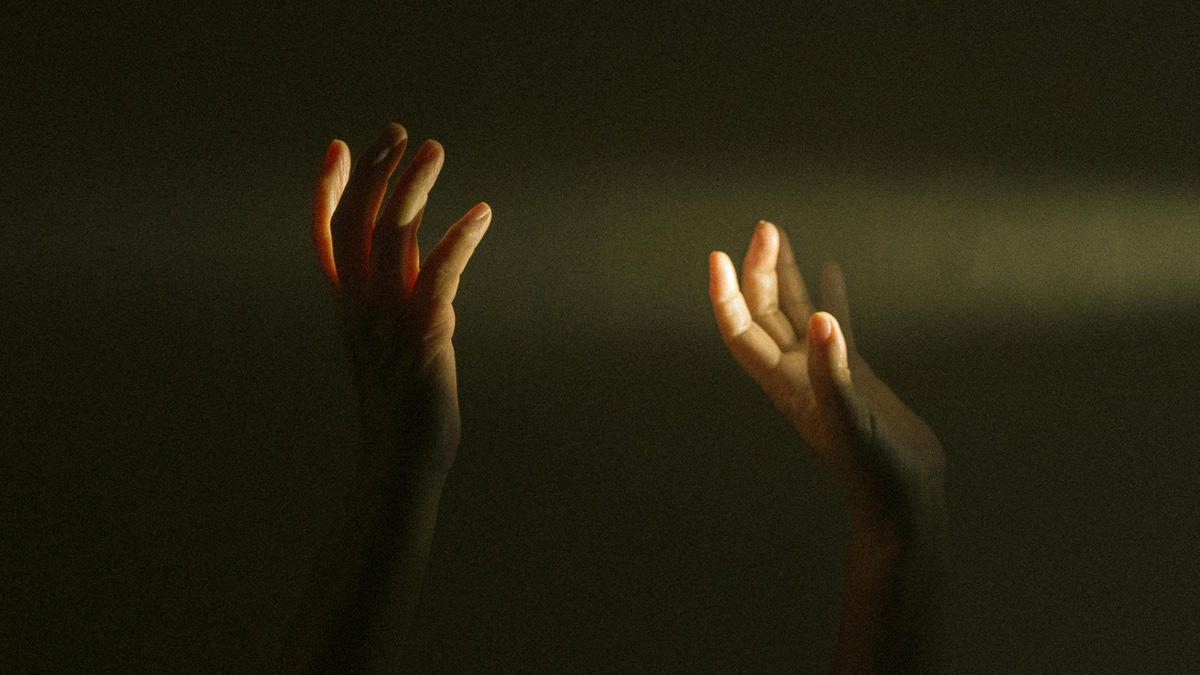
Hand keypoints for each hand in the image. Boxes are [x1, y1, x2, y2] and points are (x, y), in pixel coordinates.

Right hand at [312, 123, 491, 474]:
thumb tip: (432, 266)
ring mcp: (388, 322)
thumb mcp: (396, 343)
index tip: (338, 145)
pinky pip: (439, 276)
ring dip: (413, 188)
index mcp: (349, 308)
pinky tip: (481, 213)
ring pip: (392, 237)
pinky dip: (459, 240)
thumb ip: (407, 299)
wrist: (401, 463)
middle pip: (356, 222)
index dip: (327, 189)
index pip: (326, 236)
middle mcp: (360, 308)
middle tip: (399, 131)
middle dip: (375, 170)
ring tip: (434, 149)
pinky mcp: (423, 338)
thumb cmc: (404, 407)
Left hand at [709, 221, 943, 533]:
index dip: (726, 296)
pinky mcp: (853, 375)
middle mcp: (796, 374)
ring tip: (778, 234)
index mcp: (785, 385)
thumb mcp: (850, 421)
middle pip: (764, 313)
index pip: (742, 332)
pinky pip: (835, 325)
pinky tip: (831, 270)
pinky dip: (830, 296)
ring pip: (795, 313)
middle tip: (766, 227)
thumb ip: (832, 371)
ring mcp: (823, 372)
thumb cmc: (874, 471)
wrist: (903, 500)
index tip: (719, 256)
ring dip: (784, 276)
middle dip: (759, 270)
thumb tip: (820, 318)